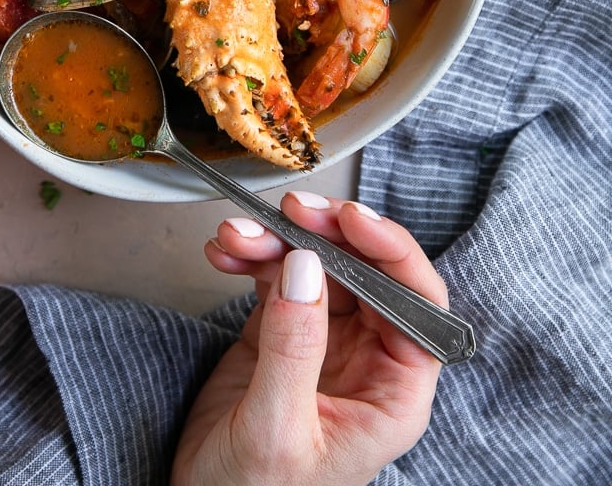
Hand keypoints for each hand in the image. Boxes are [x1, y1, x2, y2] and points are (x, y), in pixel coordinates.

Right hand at [172, 192, 446, 485]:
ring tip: (238, 236)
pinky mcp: (283, 332)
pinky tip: (226, 253)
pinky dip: (251, 256)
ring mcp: (325, 342)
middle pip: (366, 272)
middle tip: (291, 212)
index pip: (418, 306)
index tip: (352, 221)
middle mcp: (367, 361)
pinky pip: (277, 275)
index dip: (392, 253)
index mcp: (392, 394)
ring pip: (318, 265)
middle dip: (326, 235)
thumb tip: (306, 268)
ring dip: (277, 241)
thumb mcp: (275, 431)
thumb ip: (293, 349)